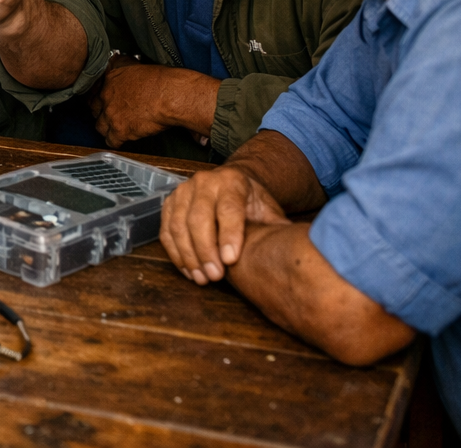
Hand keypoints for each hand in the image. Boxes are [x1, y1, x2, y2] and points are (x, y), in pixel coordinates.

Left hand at [90, 56, 220, 147]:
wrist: (169, 95)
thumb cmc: (160, 80)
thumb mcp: (134, 64)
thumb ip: (120, 63)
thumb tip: (116, 60)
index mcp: (109, 80)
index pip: (95, 91)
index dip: (100, 99)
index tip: (103, 102)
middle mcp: (106, 97)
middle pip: (94, 110)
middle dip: (101, 113)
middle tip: (109, 115)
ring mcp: (111, 115)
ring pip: (100, 127)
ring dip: (107, 128)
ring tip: (114, 129)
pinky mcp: (120, 130)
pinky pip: (111, 141)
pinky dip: (116, 142)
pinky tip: (120, 140)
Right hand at [160, 165, 290, 284]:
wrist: (231, 184)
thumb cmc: (252, 203)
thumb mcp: (269, 209)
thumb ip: (276, 227)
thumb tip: (294, 249)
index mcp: (232, 181)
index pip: (228, 208)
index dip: (229, 235)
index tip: (231, 260)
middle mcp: (204, 182)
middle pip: (199, 218)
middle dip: (206, 251)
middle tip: (215, 276)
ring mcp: (183, 191)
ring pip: (179, 226)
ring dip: (188, 255)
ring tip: (202, 278)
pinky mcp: (169, 203)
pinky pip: (166, 230)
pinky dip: (175, 253)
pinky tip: (188, 270)